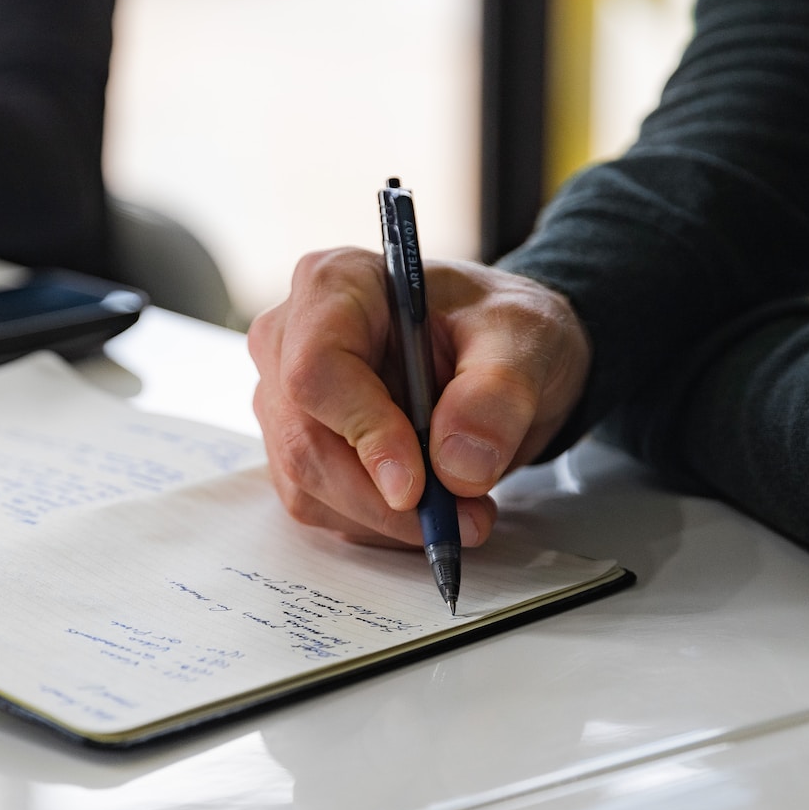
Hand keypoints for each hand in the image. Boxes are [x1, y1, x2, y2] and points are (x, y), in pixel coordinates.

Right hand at [248, 247, 590, 547]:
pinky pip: (319, 507)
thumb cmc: (497, 328)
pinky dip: (377, 524)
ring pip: (307, 485)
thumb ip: (498, 394)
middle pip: (303, 440)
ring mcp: (282, 397)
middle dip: (382, 499)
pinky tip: (427, 506)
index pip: (316, 369)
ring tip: (462, 510)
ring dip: (385, 519)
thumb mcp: (525, 340)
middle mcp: (289, 338)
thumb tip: (458, 466)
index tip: (416, 487)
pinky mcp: (295, 446)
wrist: (497, 354)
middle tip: (463, 518)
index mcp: (335, 284)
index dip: (362, 433)